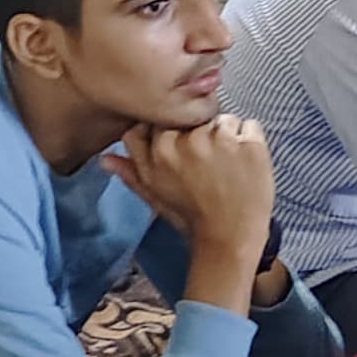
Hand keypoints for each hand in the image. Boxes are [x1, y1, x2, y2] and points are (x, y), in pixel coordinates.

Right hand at [107, 114, 273, 278]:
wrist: (229, 240)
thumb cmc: (192, 219)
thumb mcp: (154, 197)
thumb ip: (131, 173)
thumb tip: (105, 159)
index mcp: (159, 151)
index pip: (163, 118)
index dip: (176, 132)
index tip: (185, 150)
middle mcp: (185, 142)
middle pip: (194, 117)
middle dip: (202, 134)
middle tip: (210, 166)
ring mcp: (219, 140)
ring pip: (222, 119)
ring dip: (228, 137)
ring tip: (229, 167)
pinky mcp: (248, 145)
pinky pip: (250, 125)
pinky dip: (251, 141)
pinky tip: (245, 164)